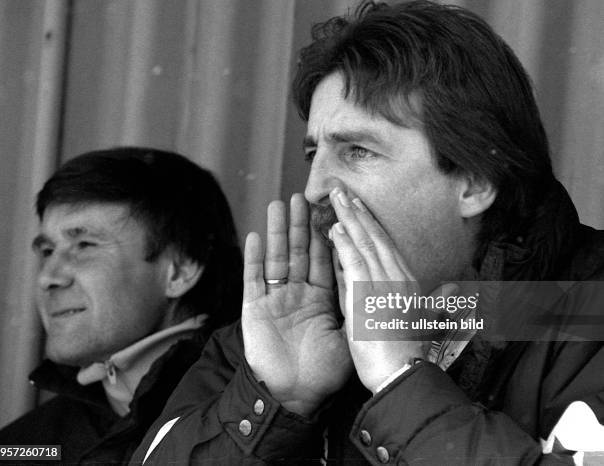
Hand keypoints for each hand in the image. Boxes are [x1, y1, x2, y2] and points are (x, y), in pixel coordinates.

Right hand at [242, 194, 352, 415]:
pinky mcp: (254, 309)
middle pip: (298, 252)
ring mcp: (275, 300)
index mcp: (320, 299)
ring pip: (276, 259)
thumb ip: (353, 306)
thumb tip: (369, 282)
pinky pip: (253, 280)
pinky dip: (254, 259)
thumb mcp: (347, 335)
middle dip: (300, 225)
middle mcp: (297, 295)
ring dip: (278, 233)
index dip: (324, 235)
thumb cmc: (322, 372)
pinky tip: (256, 237)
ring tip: (279, 205)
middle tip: (301, 197)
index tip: (327, 210)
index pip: (322, 260)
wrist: (296, 397)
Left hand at [328, 187, 456, 392]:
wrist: (404, 375)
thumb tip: (449, 285)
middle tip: (342, 191)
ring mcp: (384, 285)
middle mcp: (398, 278)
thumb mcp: (420, 320)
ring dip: (349, 219)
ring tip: (336, 198)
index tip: (359, 207)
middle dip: (358, 212)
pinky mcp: (368, 297)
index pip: (386, 245)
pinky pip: (354, 264)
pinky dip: (345, 245)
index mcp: (407, 283)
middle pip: (375, 237)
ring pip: (365, 244)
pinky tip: (335, 229)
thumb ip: (426, 299)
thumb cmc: (408, 353)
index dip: (371, 223)